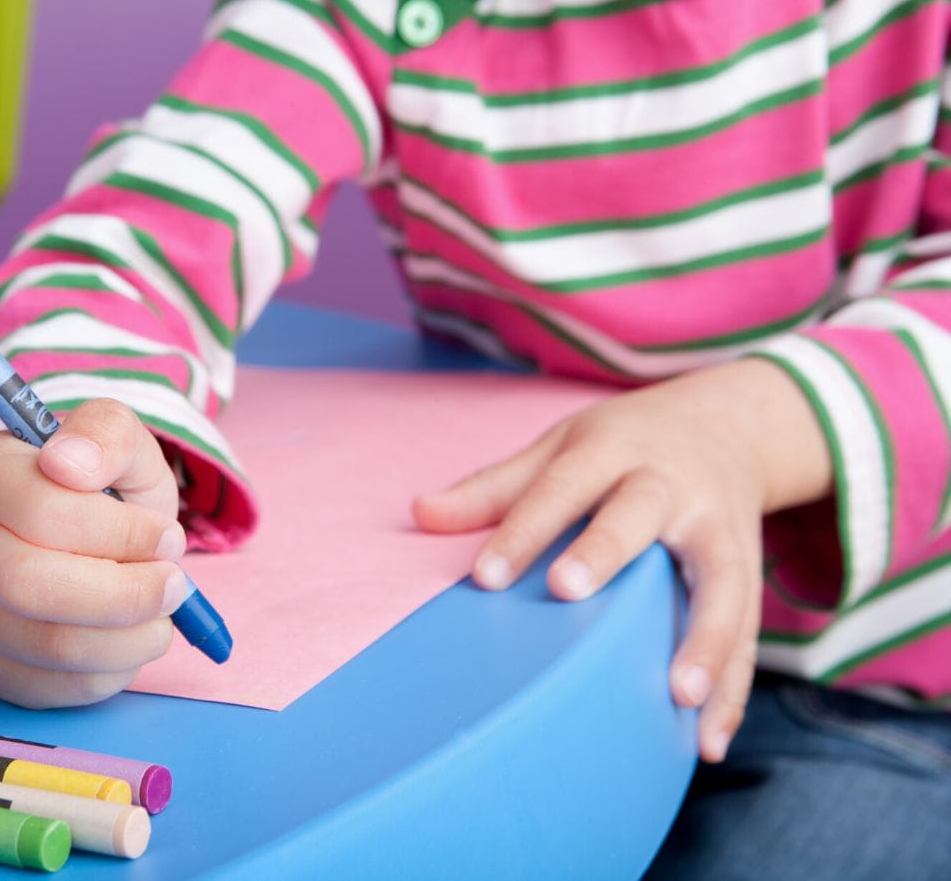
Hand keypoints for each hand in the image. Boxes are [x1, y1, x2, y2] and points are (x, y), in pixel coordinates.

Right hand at [0, 399, 188, 707]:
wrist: (80, 526)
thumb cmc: (99, 480)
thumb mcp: (116, 439)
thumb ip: (105, 434)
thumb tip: (70, 463)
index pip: (39, 511)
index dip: (118, 533)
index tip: (168, 535)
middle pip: (27, 585)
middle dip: (122, 593)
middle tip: (174, 585)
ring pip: (40, 644)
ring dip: (124, 638)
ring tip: (161, 612)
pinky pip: (43, 688)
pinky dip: (105, 673)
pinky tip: (130, 640)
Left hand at [412, 360, 830, 762]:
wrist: (724, 424)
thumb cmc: (622, 446)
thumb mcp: (560, 447)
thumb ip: (493, 487)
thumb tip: (418, 512)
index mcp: (613, 450)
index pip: (561, 488)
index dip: (522, 530)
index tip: (483, 577)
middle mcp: (670, 486)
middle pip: (637, 516)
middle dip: (605, 551)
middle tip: (567, 591)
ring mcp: (717, 528)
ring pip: (719, 582)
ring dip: (704, 640)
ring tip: (677, 698)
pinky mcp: (747, 570)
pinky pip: (748, 629)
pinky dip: (734, 686)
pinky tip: (709, 741)